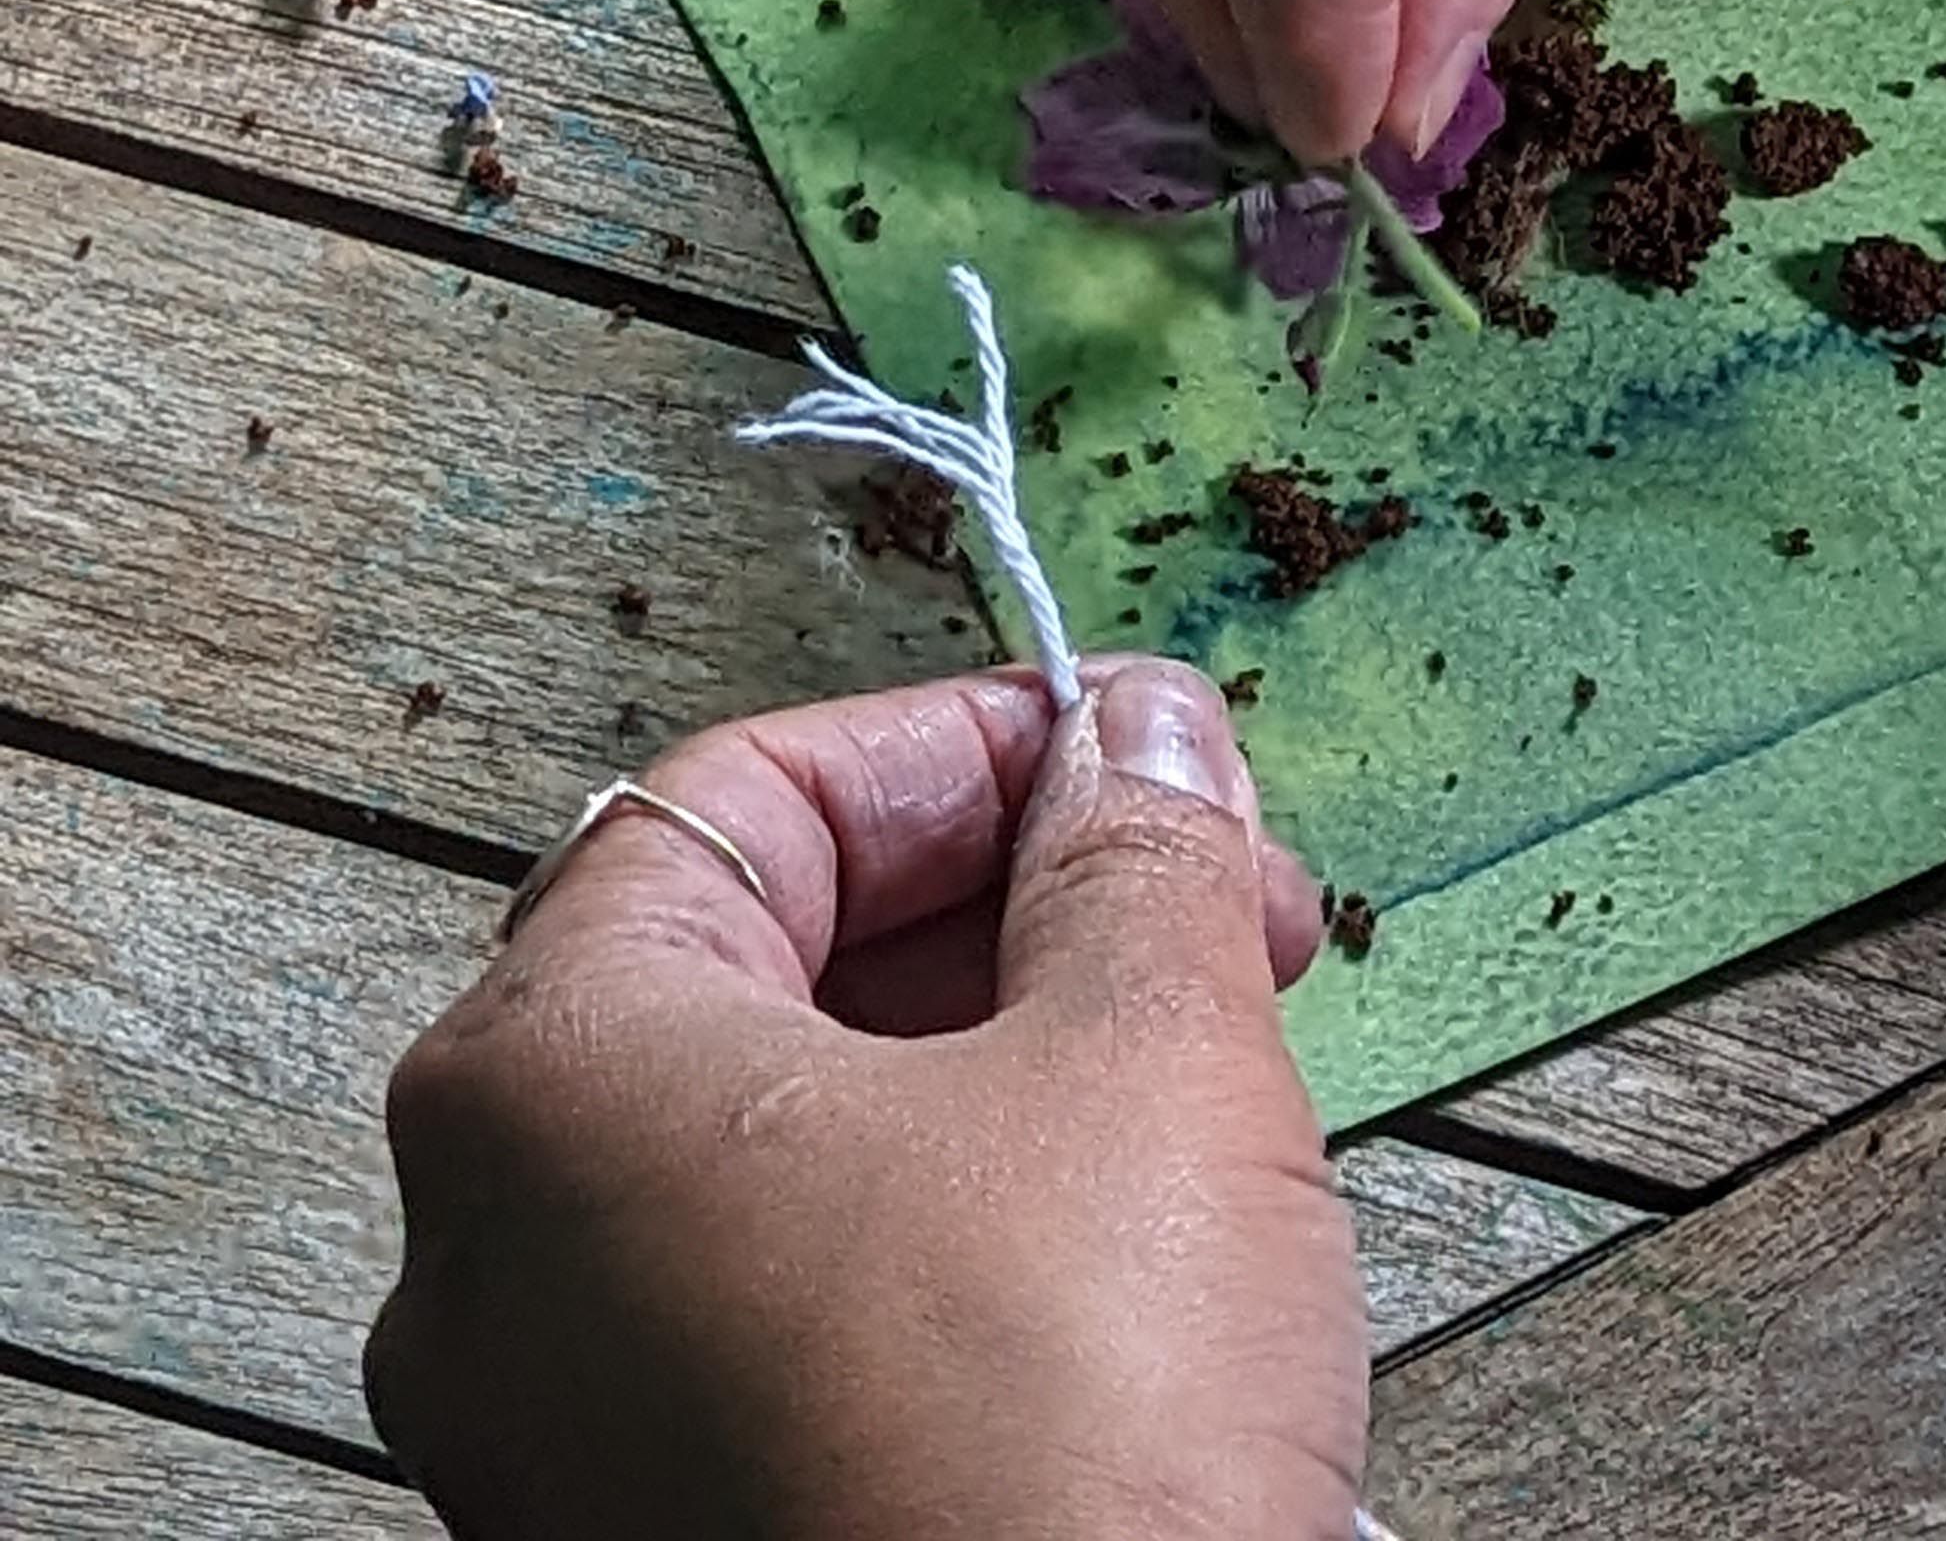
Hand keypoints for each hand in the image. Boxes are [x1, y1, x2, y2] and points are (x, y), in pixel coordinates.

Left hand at [367, 662, 1364, 1540]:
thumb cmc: (1046, 1456)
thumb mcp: (1150, 1052)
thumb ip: (1139, 852)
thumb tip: (1145, 747)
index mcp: (545, 1083)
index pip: (748, 796)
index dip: (968, 747)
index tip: (1125, 752)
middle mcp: (492, 1262)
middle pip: (761, 969)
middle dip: (1009, 907)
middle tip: (1195, 901)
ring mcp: (559, 1437)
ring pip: (784, 1155)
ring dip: (996, 1066)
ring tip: (1192, 1069)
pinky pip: (789, 1320)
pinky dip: (946, 1238)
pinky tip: (1115, 1253)